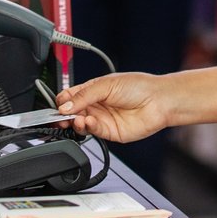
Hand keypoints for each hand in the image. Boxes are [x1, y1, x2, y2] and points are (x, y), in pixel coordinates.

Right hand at [55, 73, 172, 142]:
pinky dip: (87, 128)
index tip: (58, 105)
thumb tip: (64, 105)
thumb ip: (83, 95)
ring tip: (76, 119)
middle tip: (60, 117)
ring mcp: (102, 119)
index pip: (69, 97)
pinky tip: (88, 121)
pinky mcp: (109, 132)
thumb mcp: (106, 84)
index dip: (62, 101)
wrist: (158, 101)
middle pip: (71, 113)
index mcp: (93, 90)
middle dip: (64, 115)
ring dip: (74, 122)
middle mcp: (96, 105)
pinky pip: (93, 132)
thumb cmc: (138, 86)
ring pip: (80, 124)